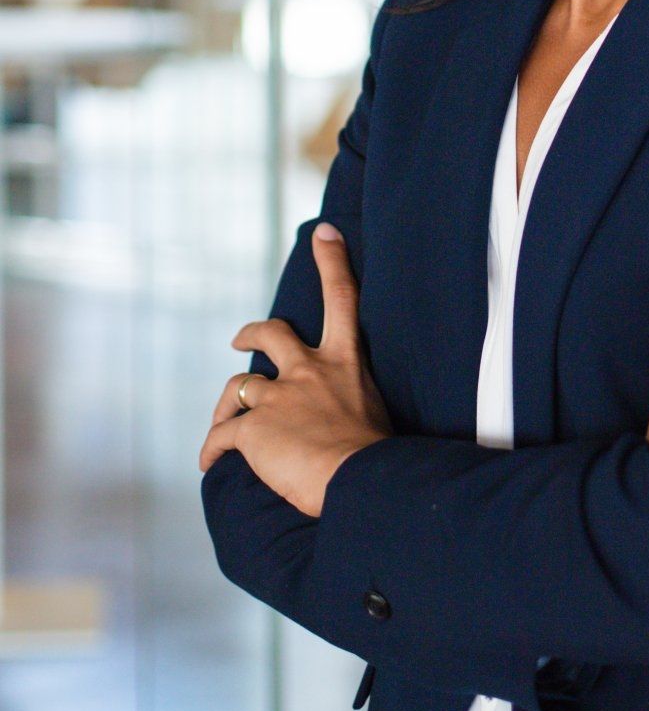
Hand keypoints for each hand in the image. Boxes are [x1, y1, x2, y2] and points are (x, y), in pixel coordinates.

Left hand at [197, 222, 393, 516]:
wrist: (359, 479)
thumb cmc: (377, 457)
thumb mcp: (375, 414)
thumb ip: (354, 406)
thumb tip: (353, 425)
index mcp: (345, 362)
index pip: (342, 298)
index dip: (332, 260)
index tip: (325, 232)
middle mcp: (309, 370)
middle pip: (273, 333)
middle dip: (252, 332)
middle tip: (239, 340)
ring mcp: (278, 396)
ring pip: (239, 386)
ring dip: (227, 404)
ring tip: (222, 422)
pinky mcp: (252, 427)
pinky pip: (221, 436)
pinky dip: (211, 449)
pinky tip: (209, 463)